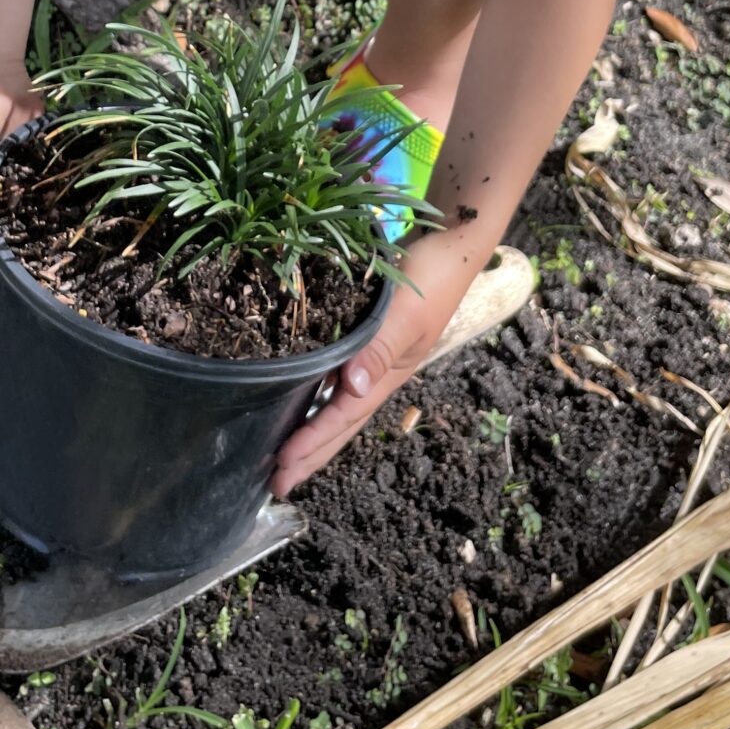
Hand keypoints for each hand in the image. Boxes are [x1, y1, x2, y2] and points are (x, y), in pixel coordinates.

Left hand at [271, 249, 473, 496]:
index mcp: (387, 376)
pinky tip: (293, 392)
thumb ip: (379, 349)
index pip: (342, 417)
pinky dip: (313, 390)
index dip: (311, 442)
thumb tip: (352, 389)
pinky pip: (332, 372)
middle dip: (310, 454)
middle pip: (339, 423)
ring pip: (335, 403)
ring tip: (281, 454)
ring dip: (310, 429)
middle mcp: (376, 372)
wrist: (453, 243)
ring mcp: (372, 356)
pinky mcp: (365, 334)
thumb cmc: (432, 279)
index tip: (281, 466)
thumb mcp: (406, 315)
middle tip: (276, 485)